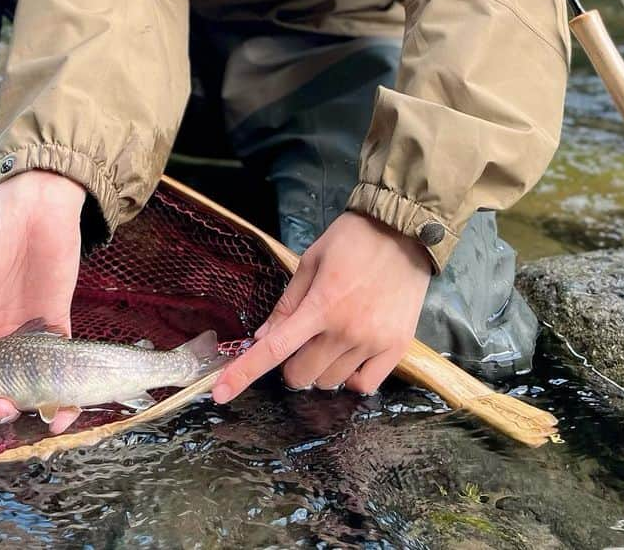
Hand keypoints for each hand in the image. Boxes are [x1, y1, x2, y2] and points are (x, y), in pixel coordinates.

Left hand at [211, 212, 430, 403]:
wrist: (404, 230)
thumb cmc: (352, 239)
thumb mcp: (311, 260)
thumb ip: (287, 303)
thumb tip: (262, 336)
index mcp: (320, 305)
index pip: (274, 349)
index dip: (243, 374)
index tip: (219, 394)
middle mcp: (346, 330)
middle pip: (301, 376)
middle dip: (291, 364)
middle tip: (300, 340)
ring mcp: (373, 343)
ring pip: (330, 383)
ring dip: (321, 369)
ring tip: (331, 339)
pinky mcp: (397, 348)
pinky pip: (364, 386)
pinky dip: (351, 378)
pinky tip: (351, 355)